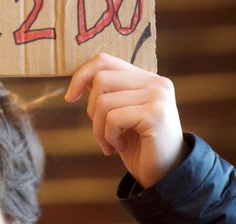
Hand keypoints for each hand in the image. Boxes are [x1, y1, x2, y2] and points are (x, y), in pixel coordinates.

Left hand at [64, 53, 185, 187]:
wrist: (165, 175)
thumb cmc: (138, 144)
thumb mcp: (119, 112)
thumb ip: (107, 92)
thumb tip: (81, 77)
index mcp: (146, 78)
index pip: (104, 61)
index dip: (81, 75)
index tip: (70, 97)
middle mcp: (156, 82)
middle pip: (100, 79)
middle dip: (91, 109)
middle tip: (101, 132)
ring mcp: (158, 96)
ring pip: (103, 101)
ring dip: (99, 128)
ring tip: (111, 143)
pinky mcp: (155, 114)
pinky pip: (113, 118)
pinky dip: (109, 136)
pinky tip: (121, 147)